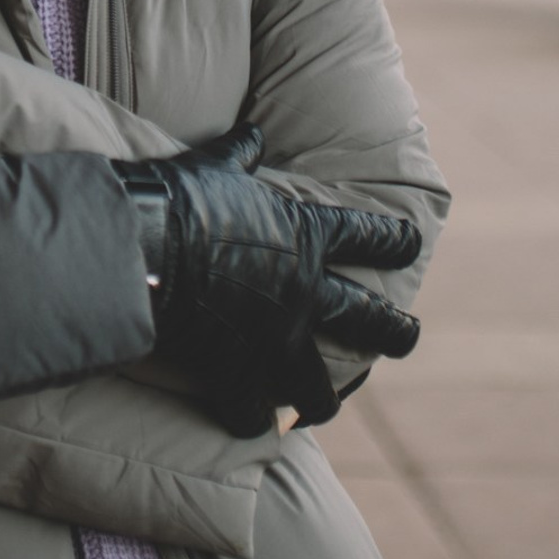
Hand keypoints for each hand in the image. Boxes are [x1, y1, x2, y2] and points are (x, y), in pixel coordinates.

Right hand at [115, 124, 422, 438]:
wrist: (147, 251)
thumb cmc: (181, 199)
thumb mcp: (215, 166)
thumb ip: (241, 155)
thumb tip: (254, 134)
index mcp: (305, 237)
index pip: (365, 236)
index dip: (392, 240)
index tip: (411, 245)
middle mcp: (305, 294)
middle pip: (369, 318)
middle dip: (394, 331)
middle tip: (408, 336)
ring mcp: (278, 340)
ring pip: (319, 386)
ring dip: (322, 399)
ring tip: (324, 407)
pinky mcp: (242, 374)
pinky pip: (255, 411)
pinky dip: (252, 418)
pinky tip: (250, 423)